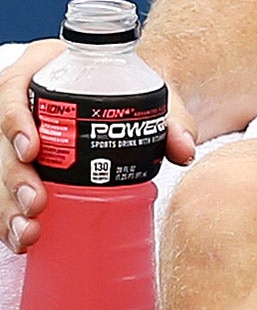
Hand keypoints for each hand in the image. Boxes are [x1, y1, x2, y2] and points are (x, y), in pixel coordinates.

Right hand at [2, 41, 197, 253]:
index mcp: (44, 70)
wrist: (128, 91)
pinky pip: (5, 190)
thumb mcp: (151, 90)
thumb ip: (170, 117)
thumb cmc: (131, 85)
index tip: (32, 149)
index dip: (15, 121)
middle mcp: (22, 101)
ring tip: (28, 232)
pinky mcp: (18, 162)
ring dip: (8, 206)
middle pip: (1, 140)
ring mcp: (15, 135)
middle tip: (37, 202)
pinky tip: (24, 239)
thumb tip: (184, 150)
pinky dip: (9, 217)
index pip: (13, 89)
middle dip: (14, 177)